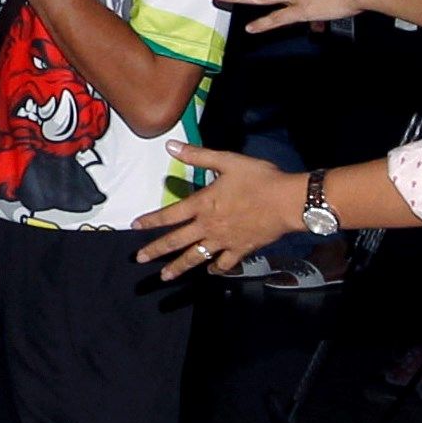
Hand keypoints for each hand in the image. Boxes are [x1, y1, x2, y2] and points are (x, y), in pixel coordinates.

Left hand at [134, 142, 307, 272]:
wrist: (287, 202)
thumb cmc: (259, 178)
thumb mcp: (227, 160)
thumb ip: (198, 156)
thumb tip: (170, 146)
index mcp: (203, 204)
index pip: (170, 214)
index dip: (151, 221)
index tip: (134, 227)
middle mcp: (208, 226)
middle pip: (176, 241)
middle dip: (156, 251)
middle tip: (139, 259)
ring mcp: (224, 241)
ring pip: (196, 257)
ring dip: (179, 267)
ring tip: (165, 276)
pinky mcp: (241, 250)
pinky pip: (224, 263)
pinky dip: (215, 269)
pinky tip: (210, 271)